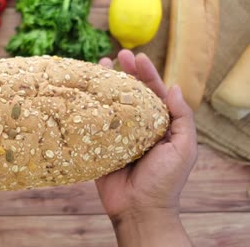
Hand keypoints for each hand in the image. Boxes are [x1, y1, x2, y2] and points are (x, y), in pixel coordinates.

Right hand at [97, 50, 196, 245]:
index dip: (146, 74)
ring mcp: (117, 134)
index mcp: (159, 124)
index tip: (137, 57)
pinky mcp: (100, 145)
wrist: (139, 209)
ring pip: (110, 104)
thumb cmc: (165, 180)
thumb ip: (182, 118)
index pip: (153, 93)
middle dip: (125, 73)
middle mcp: (138, 126)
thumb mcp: (184, 147)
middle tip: (116, 55)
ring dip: (105, 85)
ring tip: (98, 65)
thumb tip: (175, 87)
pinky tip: (82, 93)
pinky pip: (94, 123)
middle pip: (130, 93)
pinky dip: (88, 107)